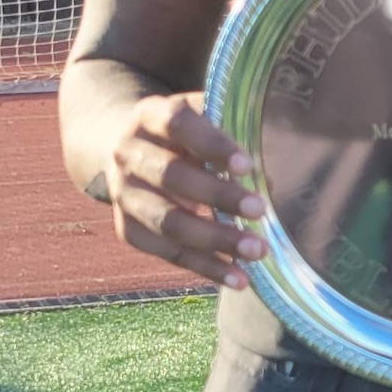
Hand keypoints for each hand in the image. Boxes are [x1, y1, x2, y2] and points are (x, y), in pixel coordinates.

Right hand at [106, 91, 266, 288]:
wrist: (129, 149)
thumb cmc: (184, 133)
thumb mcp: (204, 120)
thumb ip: (233, 139)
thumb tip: (268, 182)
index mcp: (149, 115)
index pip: (179, 125)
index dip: (213, 145)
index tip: (247, 166)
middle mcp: (128, 153)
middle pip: (171, 176)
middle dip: (218, 196)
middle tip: (259, 211)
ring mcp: (123, 193)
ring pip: (167, 221)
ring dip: (214, 239)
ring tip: (256, 251)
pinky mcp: (127, 229)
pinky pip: (167, 253)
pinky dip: (204, 266)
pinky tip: (237, 276)